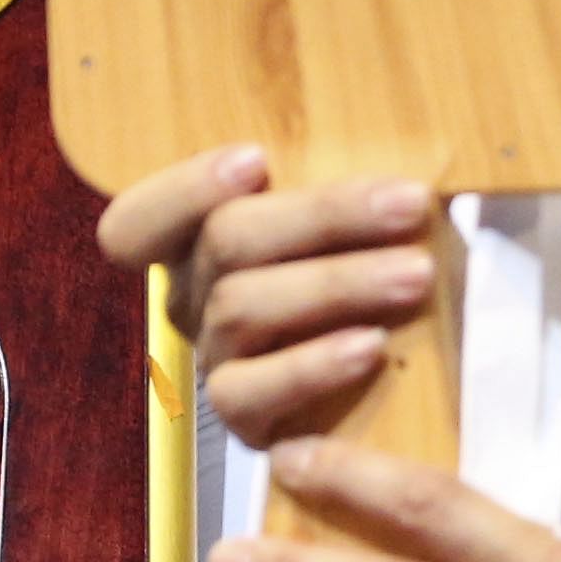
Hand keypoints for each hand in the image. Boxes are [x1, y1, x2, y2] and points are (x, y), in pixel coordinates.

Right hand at [97, 147, 448, 444]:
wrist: (422, 393)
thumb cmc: (391, 272)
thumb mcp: (369, 222)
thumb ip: (353, 178)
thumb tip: (397, 142)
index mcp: (206, 242)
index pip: (138, 222)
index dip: (182, 189)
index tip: (256, 160)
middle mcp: (198, 300)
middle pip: (225, 240)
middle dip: (324, 214)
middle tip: (408, 203)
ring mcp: (218, 360)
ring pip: (239, 307)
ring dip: (336, 283)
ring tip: (417, 274)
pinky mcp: (246, 419)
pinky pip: (250, 391)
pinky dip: (312, 364)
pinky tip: (373, 346)